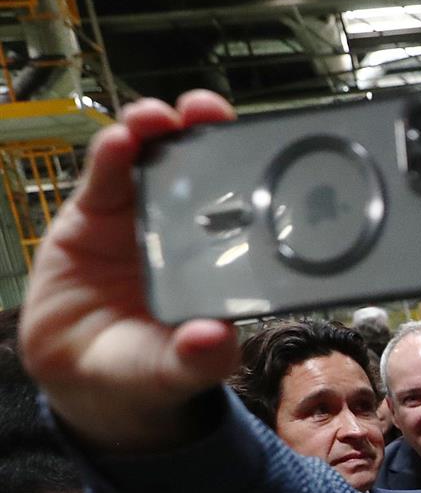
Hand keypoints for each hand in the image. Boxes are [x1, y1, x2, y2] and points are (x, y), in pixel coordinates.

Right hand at [19, 91, 240, 452]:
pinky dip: (110, 154)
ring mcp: (141, 217)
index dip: (254, 173)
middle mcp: (189, 230)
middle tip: (208, 111)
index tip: (264, 148)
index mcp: (223, 259)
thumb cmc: (148, 371)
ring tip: (155, 118)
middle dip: (205, 132)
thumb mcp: (175, 372)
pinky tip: (117, 139)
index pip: (246, 206)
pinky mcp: (95, 214)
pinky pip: (104, 177)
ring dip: (154, 131)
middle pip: (202, 168)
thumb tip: (216, 340)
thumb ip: (197, 359)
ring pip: (151, 160)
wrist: (85, 381)